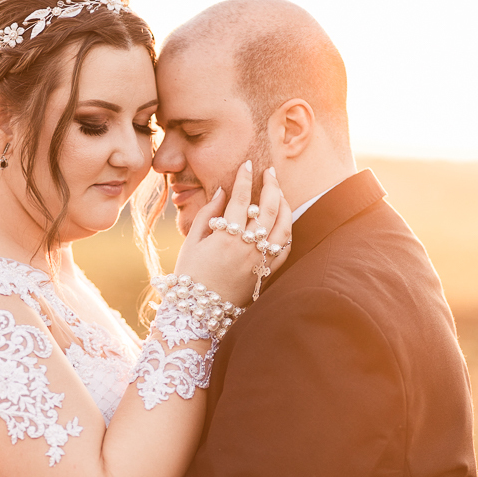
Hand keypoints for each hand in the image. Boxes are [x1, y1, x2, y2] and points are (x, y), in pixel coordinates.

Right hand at [173, 161, 292, 306]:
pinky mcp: (266, 274)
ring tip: (279, 192)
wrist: (199, 312)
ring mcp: (260, 261)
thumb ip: (207, 214)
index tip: (247, 164)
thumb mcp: (192, 242)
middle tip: (270, 172)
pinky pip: (285, 249)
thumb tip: (221, 191)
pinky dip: (286, 231)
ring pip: (282, 227)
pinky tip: (283, 221)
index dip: (244, 178)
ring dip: (284, 205)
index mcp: (225, 237)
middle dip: (271, 185)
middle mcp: (247, 247)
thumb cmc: (190, 276)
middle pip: (268, 208)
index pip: (240, 199)